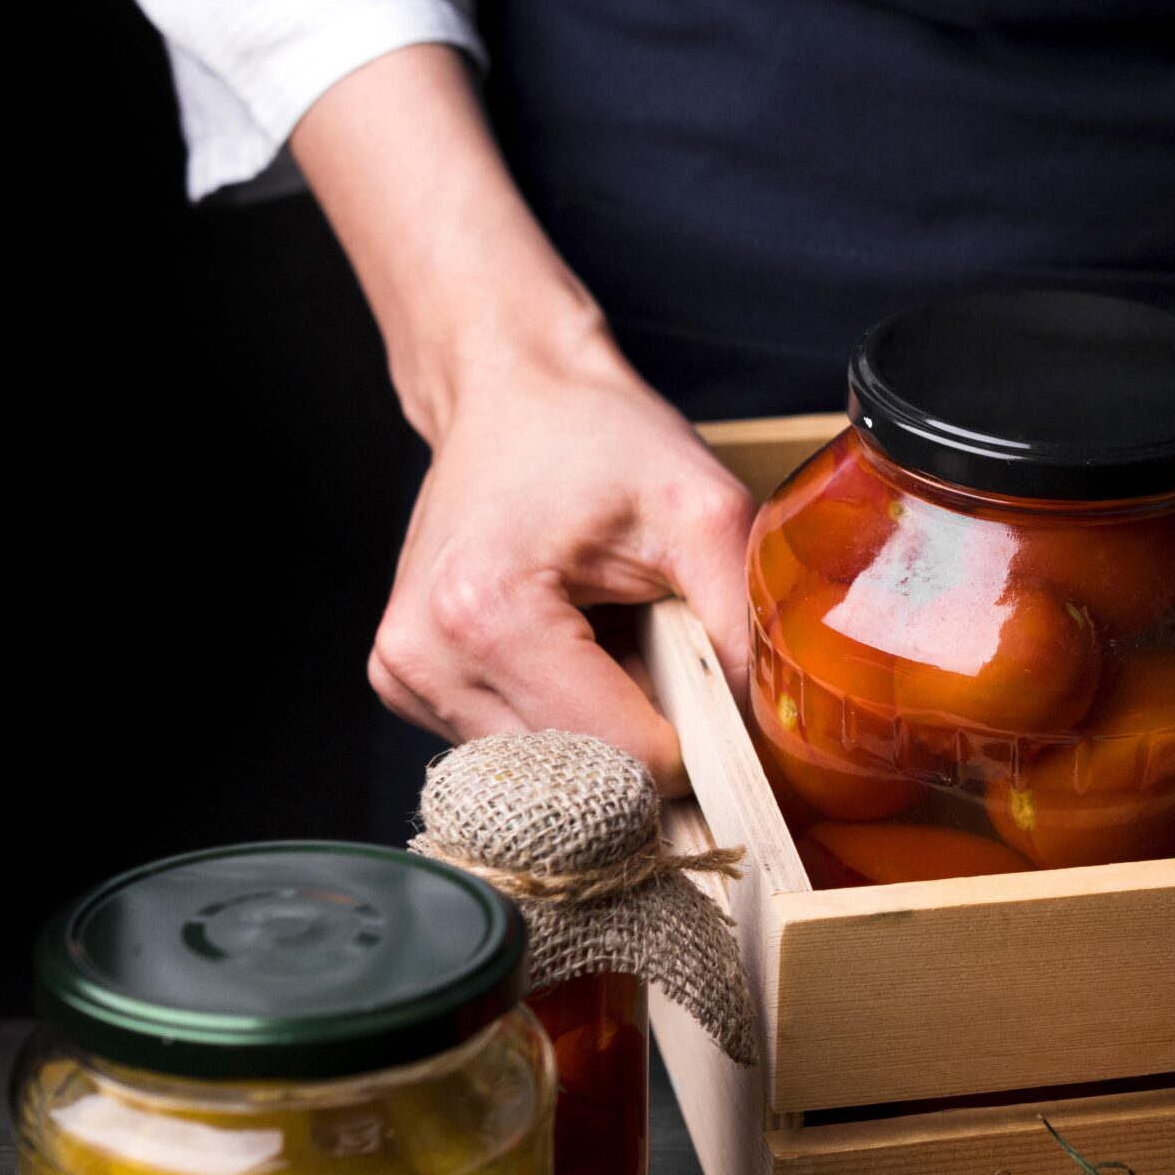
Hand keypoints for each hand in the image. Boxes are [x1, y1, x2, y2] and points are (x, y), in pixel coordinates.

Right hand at [368, 339, 756, 794]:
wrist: (511, 394)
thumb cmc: (597, 439)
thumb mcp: (704, 512)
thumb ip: (745, 628)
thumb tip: (767, 737)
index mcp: (488, 615)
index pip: (623, 760)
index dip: (693, 741)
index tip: (715, 685)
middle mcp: (426, 660)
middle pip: (582, 780)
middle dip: (646, 739)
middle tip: (664, 651)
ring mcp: (406, 680)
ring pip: (548, 777)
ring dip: (601, 730)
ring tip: (611, 638)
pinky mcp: (407, 687)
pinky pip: (514, 748)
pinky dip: (562, 717)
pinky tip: (571, 647)